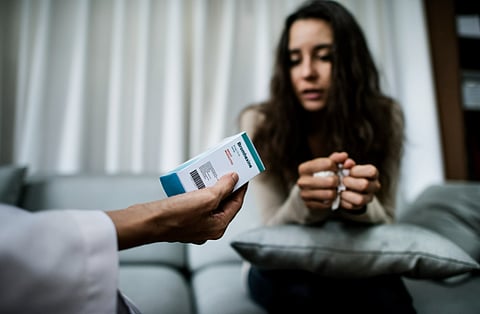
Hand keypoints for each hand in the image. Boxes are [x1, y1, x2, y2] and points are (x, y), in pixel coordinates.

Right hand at [107, 173, 247, 248]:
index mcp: (218, 227)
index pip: (236, 204)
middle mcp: (208, 229)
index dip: (240, 187)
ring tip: (210, 174)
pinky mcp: (183, 221)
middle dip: (225, 187)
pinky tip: (194, 183)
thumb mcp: (206, 198)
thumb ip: (224, 188)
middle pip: (223, 204)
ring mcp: (195, 226)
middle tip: (226, 171)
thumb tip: (233, 178)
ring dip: (210, 188)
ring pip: (209, 204)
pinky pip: (196, 205)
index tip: (242, 175)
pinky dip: (197, 193)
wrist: (148, 222)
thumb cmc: (176, 214)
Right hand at [297, 152, 351, 209]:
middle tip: (338, 181)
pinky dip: (332, 200)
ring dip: (336, 191)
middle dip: (337, 181)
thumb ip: (336, 158)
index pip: (328, 164)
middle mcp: (301, 181)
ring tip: (335, 189)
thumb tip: (344, 156)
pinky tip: (331, 197)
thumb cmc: (321, 174)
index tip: (336, 169)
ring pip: (330, 194)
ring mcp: (304, 194)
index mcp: (304, 168)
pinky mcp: (309, 205)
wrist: (311, 190)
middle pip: (330, 181)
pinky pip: (328, 204)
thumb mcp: (327, 164)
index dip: (336, 167)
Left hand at [340, 162, 380, 211]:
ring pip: (359, 199)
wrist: (338, 184)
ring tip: (339, 189)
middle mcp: (374, 186)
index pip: (371, 171)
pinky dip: (342, 201)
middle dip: (349, 182)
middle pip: (364, 185)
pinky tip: (338, 195)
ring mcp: (368, 197)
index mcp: (372, 173)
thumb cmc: (341, 170)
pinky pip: (352, 206)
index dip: (357, 171)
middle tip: (342, 180)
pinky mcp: (360, 206)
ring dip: (346, 194)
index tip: (347, 170)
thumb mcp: (339, 162)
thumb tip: (347, 162)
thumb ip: (341, 159)